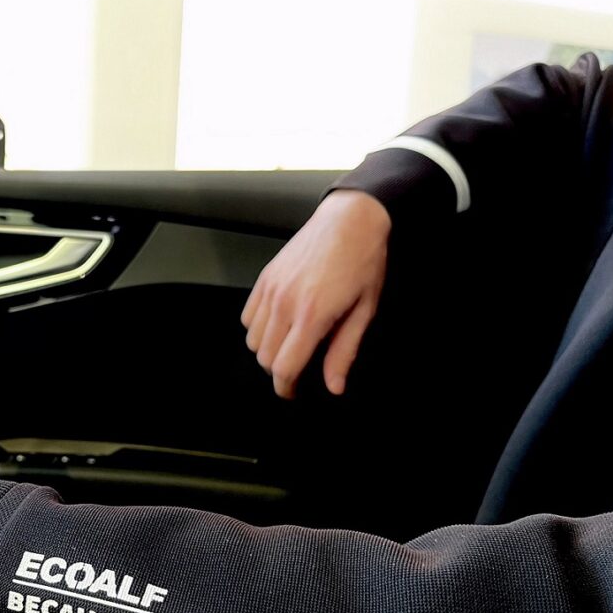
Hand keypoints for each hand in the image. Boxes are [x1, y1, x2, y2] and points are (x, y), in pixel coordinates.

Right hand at [240, 189, 389, 398]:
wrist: (350, 220)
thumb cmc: (363, 263)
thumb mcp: (364, 311)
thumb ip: (344, 351)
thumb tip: (334, 386)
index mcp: (312, 316)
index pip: (283, 367)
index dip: (285, 387)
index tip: (292, 391)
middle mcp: (285, 304)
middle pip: (264, 357)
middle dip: (279, 369)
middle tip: (297, 368)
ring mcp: (271, 289)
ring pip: (253, 339)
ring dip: (267, 349)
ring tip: (288, 345)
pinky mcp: (265, 278)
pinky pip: (248, 316)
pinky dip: (258, 328)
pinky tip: (278, 324)